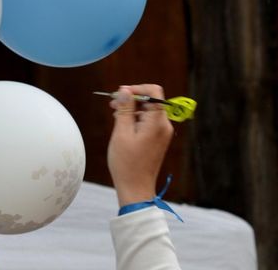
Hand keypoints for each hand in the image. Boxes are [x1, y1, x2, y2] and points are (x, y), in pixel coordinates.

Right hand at [107, 84, 173, 206]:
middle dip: (132, 99)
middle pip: (151, 100)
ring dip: (132, 109)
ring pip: (148, 111)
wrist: (136, 188)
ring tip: (115, 115)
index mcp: (157, 122)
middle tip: (113, 104)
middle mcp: (164, 125)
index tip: (121, 93)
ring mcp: (162, 133)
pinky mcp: (158, 139)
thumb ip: (125, 109)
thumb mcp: (121, 132)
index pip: (154, 91)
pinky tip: (122, 125)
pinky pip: (148, 121)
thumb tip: (125, 90)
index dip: (137, 88)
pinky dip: (136, 119)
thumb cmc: (127, 163)